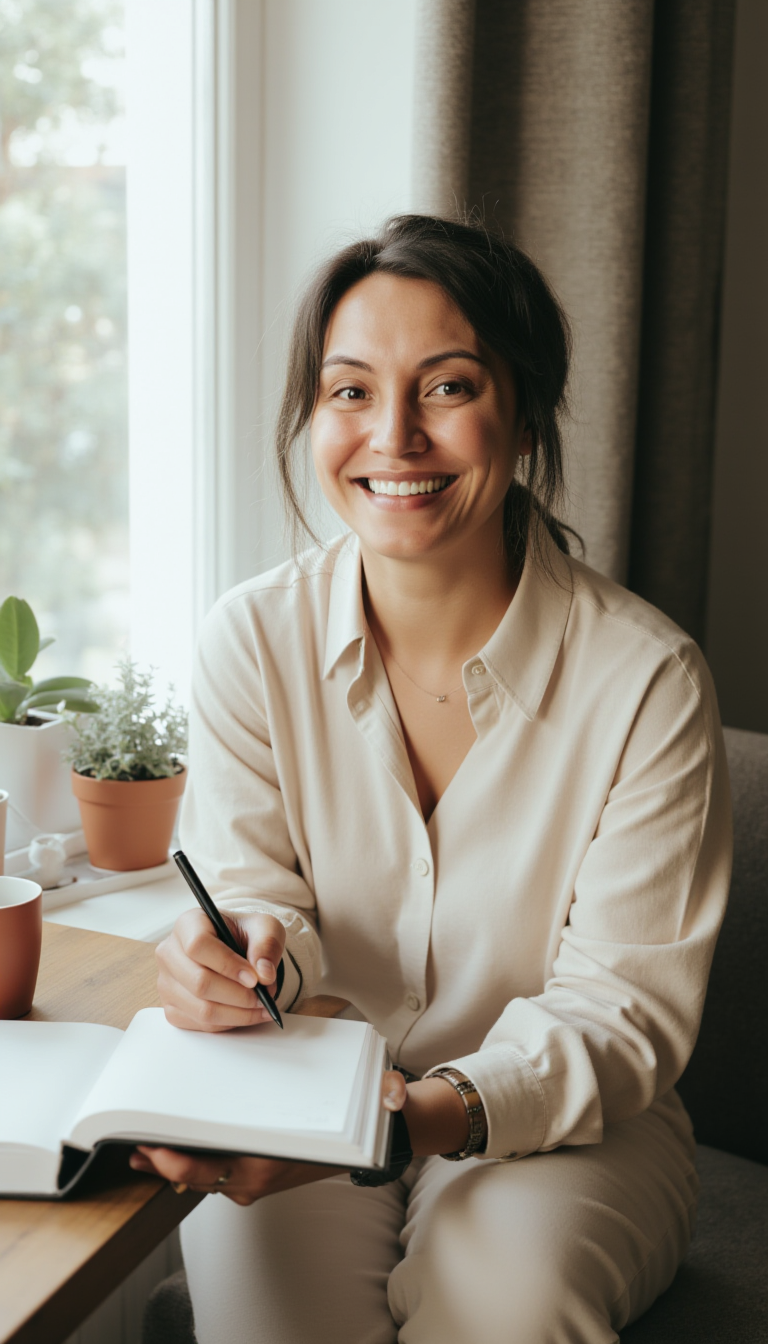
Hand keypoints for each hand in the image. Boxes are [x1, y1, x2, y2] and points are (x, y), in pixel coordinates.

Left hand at [130, 1070, 409, 1201]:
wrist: (377, 1139)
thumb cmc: (365, 1116)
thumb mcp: (381, 1099)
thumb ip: (388, 1093)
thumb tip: (393, 1092)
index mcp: (277, 1163)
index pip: (218, 1171)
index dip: (182, 1164)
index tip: (154, 1147)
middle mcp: (259, 1177)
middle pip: (199, 1176)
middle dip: (163, 1163)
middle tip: (131, 1143)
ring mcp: (253, 1177)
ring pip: (203, 1174)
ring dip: (172, 1161)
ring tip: (138, 1144)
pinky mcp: (251, 1169)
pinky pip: (212, 1168)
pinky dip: (189, 1157)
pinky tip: (169, 1140)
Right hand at [155, 908, 285, 1031]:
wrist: (237, 951)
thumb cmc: (246, 935)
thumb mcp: (265, 928)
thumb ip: (267, 945)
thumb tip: (264, 975)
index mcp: (188, 924)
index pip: (198, 945)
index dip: (228, 965)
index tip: (254, 978)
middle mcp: (170, 953)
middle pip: (199, 982)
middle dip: (238, 995)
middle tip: (264, 997)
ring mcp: (167, 983)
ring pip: (201, 1009)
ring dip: (238, 1013)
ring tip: (262, 1006)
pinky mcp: (171, 1008)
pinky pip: (201, 1024)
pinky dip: (229, 1023)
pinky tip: (247, 1012)